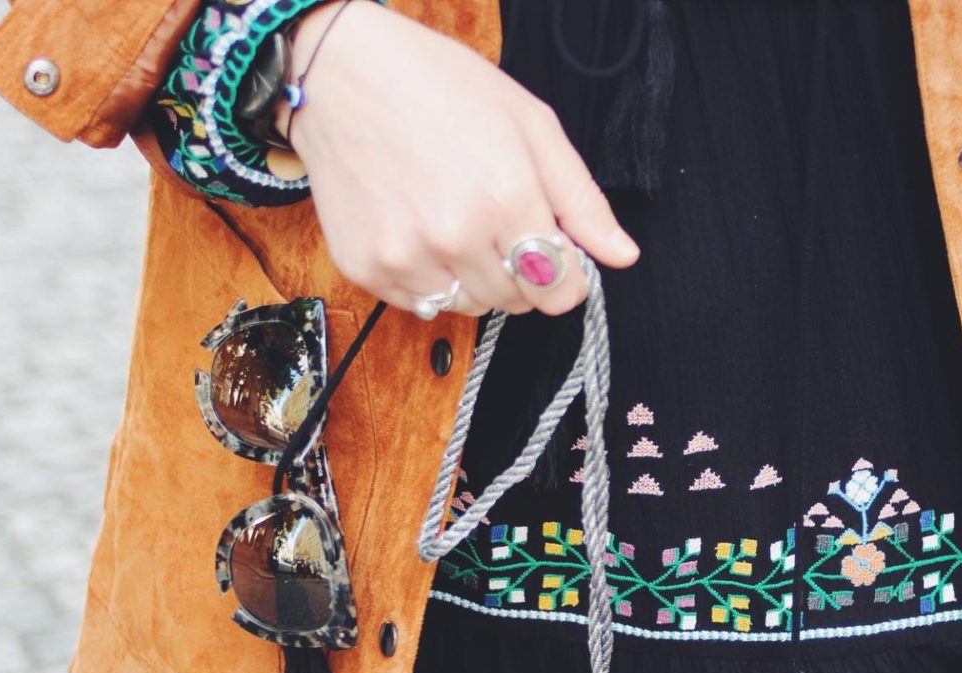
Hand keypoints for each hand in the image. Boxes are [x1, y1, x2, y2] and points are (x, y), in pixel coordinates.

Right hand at [273, 0, 640, 317]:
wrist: (340, 75)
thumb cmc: (438, 87)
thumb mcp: (530, 125)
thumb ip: (581, 199)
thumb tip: (621, 255)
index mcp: (506, 198)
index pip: (560, 291)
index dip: (565, 275)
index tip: (553, 255)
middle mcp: (456, 236)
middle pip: (517, 302)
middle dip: (519, 270)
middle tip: (495, 219)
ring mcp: (406, 257)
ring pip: (468, 307)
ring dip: (474, 278)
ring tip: (455, 220)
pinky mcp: (367, 268)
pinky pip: (419, 304)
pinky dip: (427, 279)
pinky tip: (418, 229)